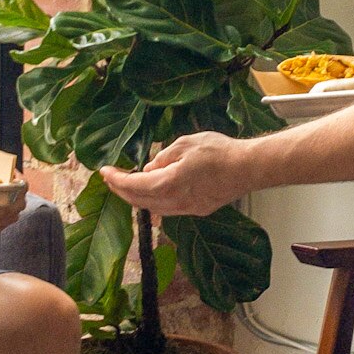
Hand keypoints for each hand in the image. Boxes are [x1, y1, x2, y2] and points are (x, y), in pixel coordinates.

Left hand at [103, 133, 251, 217]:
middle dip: (122, 190)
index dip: (116, 180)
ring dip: (138, 197)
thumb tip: (150, 167)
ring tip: (129, 184)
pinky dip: (155, 201)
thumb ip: (163, 156)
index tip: (105, 171)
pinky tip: (154, 191)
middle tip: (112, 178)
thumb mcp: (185, 143)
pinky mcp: (198, 210)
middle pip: (139, 201)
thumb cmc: (220, 152)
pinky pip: (168, 209)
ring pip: (153, 208)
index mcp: (169, 183)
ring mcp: (188, 209)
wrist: (249, 168)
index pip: (133, 186)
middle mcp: (176, 202)